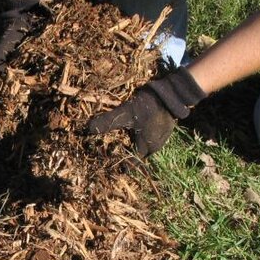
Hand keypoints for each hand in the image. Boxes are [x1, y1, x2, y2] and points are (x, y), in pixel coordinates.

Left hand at [86, 67, 206, 156]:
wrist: (170, 95)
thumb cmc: (148, 106)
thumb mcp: (125, 113)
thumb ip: (107, 122)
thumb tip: (88, 129)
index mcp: (144, 148)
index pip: (130, 164)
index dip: (118, 164)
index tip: (108, 163)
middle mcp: (154, 149)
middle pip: (136, 156)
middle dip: (124, 154)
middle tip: (110, 150)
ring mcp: (160, 141)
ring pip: (143, 148)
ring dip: (132, 145)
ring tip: (120, 141)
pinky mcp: (164, 132)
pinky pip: (149, 139)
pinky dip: (140, 138)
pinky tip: (132, 131)